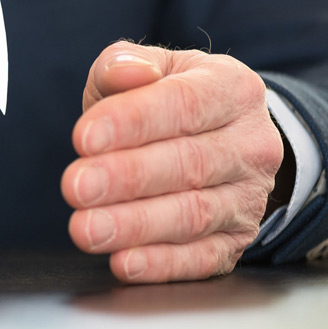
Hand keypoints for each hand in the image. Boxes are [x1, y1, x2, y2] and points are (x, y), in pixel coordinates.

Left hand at [61, 42, 282, 282]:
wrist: (213, 136)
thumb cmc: (164, 100)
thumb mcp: (146, 69)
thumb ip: (124, 64)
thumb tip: (126, 71)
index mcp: (232, 88)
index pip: (183, 104)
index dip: (132, 122)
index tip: (83, 138)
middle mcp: (252, 143)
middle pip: (188, 164)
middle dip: (126, 178)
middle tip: (75, 187)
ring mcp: (250, 196)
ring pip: (194, 214)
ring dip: (135, 225)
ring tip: (87, 228)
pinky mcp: (238, 239)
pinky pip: (204, 258)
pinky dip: (162, 264)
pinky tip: (123, 263)